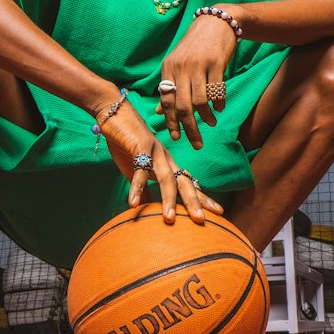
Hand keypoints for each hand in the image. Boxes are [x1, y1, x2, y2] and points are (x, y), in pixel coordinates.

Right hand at [95, 96, 224, 223]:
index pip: (189, 183)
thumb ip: (143, 189)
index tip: (218, 213)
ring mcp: (155, 152)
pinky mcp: (140, 147)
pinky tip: (133, 204)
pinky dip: (137, 187)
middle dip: (194, 201)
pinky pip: (140, 171)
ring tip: (169, 219)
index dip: (203, 198)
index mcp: (168, 164)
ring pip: (166, 178)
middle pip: (184, 182)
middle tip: (201, 220)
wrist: (114, 113)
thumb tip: (148, 210)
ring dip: (168, 199)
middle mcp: (166, 158)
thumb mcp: (134, 170)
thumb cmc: (126, 143)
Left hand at [156, 17, 236, 147]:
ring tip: (211, 123)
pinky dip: (219, 104)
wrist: (216, 22)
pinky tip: (220, 108)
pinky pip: (217, 90)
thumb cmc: (195, 46)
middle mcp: (181, 68)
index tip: (176, 138)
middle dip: (189, 129)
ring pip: (200, 102)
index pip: (167, 102)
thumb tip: (159, 113)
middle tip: (197, 144)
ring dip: (206, 118)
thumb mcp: (177, 64)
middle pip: (183, 107)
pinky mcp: (216, 63)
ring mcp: (198, 66)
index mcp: (168, 69)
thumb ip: (169, 87)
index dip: (171, 122)